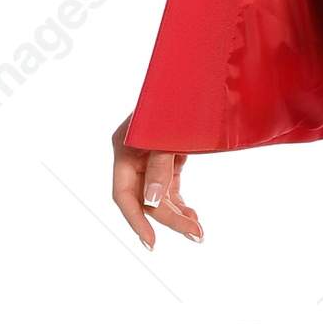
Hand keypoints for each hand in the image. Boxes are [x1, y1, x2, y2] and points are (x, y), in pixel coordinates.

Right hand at [112, 115, 202, 247]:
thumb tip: (152, 202)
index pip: (124, 195)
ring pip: (159, 196)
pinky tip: (193, 215)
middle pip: (145, 198)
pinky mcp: (165, 157)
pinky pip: (169, 187)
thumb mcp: (168, 136)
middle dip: (170, 219)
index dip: (136, 221)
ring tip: (199, 230)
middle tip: (197, 234)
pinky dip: (180, 202)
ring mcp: (148, 157)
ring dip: (178, 214)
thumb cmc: (179, 103)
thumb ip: (160, 168)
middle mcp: (132, 156)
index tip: (151, 243)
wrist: (196, 79)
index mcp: (124, 149)